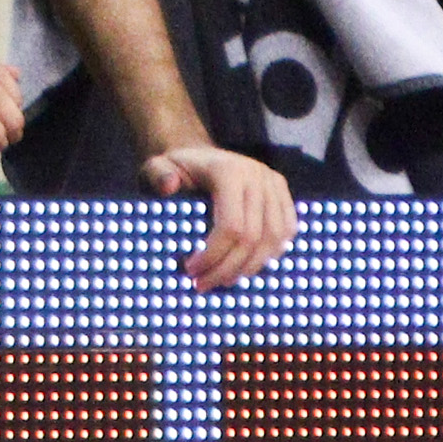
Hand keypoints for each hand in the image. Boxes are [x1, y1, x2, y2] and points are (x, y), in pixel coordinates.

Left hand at [144, 140, 295, 288]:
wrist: (200, 157)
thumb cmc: (176, 168)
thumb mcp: (157, 167)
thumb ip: (157, 175)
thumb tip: (168, 187)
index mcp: (228, 171)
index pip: (231, 227)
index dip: (214, 255)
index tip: (191, 271)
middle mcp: (257, 176)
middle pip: (253, 238)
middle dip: (228, 268)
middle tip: (203, 284)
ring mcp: (274, 184)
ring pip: (274, 240)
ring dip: (250, 267)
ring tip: (223, 280)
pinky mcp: (284, 194)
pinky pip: (286, 232)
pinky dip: (269, 254)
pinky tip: (245, 266)